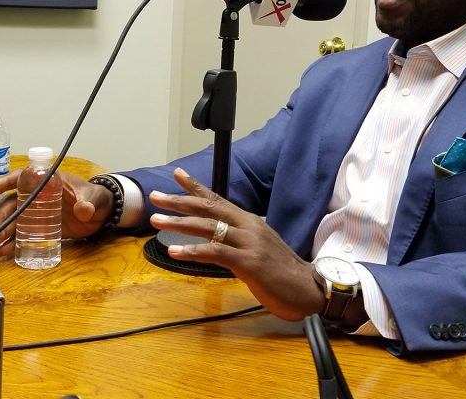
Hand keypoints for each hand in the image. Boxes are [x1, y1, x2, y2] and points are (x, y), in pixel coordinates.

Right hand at [0, 171, 113, 257]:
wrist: (102, 214)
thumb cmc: (95, 198)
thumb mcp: (93, 198)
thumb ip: (88, 203)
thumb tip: (83, 211)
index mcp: (47, 182)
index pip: (22, 179)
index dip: (4, 183)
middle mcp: (37, 197)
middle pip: (13, 204)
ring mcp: (37, 213)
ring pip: (14, 220)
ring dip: (1, 232)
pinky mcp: (41, 228)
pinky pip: (22, 234)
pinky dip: (12, 243)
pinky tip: (3, 252)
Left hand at [147, 167, 325, 320]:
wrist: (309, 290)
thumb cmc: (283, 273)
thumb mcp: (258, 249)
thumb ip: (237, 241)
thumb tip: (216, 240)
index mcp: (250, 222)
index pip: (219, 200)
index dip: (197, 187)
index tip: (177, 175)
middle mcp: (249, 227)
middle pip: (209, 209)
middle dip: (180, 201)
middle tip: (155, 197)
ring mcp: (250, 244)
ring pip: (209, 228)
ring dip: (180, 223)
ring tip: (156, 221)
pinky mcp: (250, 262)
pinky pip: (216, 253)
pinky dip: (193, 251)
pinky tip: (174, 251)